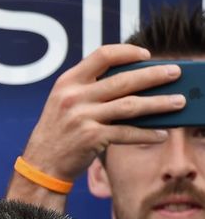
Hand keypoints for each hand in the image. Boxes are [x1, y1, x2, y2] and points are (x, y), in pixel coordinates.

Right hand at [15, 45, 181, 189]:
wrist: (41, 166)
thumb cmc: (58, 133)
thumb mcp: (64, 103)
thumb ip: (90, 88)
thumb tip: (135, 80)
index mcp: (67, 82)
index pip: (102, 55)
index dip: (128, 52)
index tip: (146, 55)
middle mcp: (74, 97)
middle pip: (123, 80)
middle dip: (154, 76)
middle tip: (175, 73)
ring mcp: (82, 118)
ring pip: (130, 106)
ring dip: (158, 104)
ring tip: (178, 102)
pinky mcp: (90, 138)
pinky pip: (126, 133)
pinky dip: (146, 134)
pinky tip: (162, 134)